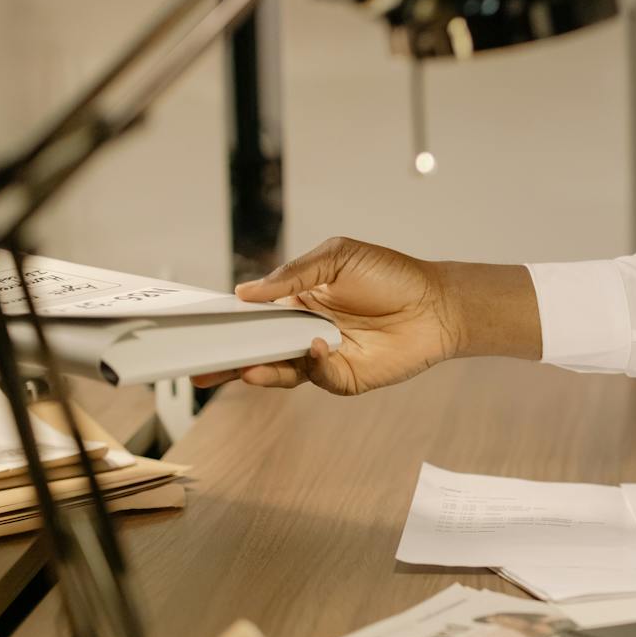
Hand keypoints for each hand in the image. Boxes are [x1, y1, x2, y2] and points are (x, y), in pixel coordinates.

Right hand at [194, 237, 458, 395]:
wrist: (436, 303)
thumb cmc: (390, 274)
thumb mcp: (337, 258)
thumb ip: (292, 275)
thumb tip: (246, 291)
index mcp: (296, 301)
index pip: (252, 315)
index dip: (227, 322)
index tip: (199, 326)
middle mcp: (303, 332)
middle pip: (257, 350)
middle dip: (227, 360)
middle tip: (200, 366)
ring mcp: (322, 357)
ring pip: (281, 370)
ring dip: (261, 370)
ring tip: (243, 369)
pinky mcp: (344, 378)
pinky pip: (318, 376)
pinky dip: (311, 365)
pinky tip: (313, 347)